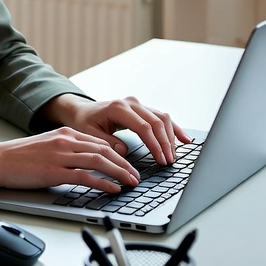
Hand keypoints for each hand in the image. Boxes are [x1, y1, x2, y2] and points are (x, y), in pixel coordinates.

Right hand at [0, 127, 142, 194]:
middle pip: (105, 150)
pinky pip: (85, 176)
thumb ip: (65, 151)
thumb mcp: (46, 146)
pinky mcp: (54, 171)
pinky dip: (103, 182)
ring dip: (119, 173)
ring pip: (99, 161)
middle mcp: (66, 140)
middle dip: (125, 164)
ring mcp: (60, 155)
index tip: (129, 165)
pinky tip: (112, 189)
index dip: (119, 154)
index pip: (100, 142)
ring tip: (131, 183)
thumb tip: (85, 163)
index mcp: (65, 133)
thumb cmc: (17, 157)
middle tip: (136, 176)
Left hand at [42, 94, 189, 165]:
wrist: (81, 110)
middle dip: (166, 143)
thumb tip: (124, 152)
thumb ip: (107, 143)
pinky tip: (184, 140)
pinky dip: (174, 128)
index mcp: (119, 108)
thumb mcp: (89, 134)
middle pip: (157, 122)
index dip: (155, 144)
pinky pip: (162, 117)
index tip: (161, 160)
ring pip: (162, 118)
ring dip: (171, 137)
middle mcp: (131, 103)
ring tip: (173, 156)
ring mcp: (138, 104)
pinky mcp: (142, 109)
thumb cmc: (84, 122)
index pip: (144, 127)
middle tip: (169, 162)